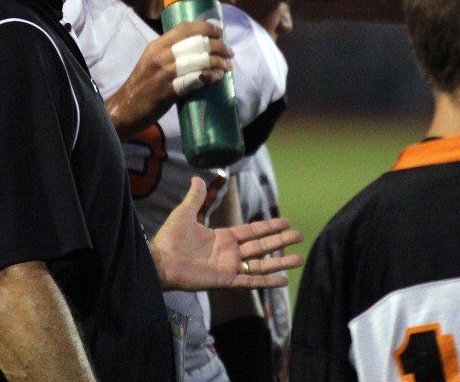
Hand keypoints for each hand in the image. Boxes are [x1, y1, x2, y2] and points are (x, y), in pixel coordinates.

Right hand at [106, 21, 232, 140]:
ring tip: (227, 67)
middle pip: (196, 43)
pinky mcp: (168, 91)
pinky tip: (218, 77)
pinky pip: (195, 79)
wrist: (124, 109)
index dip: (206, 27)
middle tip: (229, 53)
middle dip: (218, 46)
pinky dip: (210, 76)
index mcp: (156, 46)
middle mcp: (160, 56)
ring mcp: (164, 73)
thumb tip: (197, 50)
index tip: (220, 31)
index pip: (185, 28)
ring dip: (218, 62)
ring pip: (199, 60)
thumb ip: (169, 54)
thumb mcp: (151, 62)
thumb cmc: (141, 86)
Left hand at [150, 178, 303, 290]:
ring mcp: (229, 267)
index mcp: (223, 237)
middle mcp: (230, 253)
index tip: (286, 222)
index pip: (252, 231)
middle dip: (280, 241)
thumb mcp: (185, 213)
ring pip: (261, 264)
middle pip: (261, 246)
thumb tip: (198, 177)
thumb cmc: (170, 239)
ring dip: (280, 262)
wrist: (160, 261)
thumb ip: (195, 197)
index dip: (268, 227)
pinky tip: (283, 281)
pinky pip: (250, 281)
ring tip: (299, 259)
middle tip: (299, 235)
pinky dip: (266, 282)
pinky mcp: (226, 280)